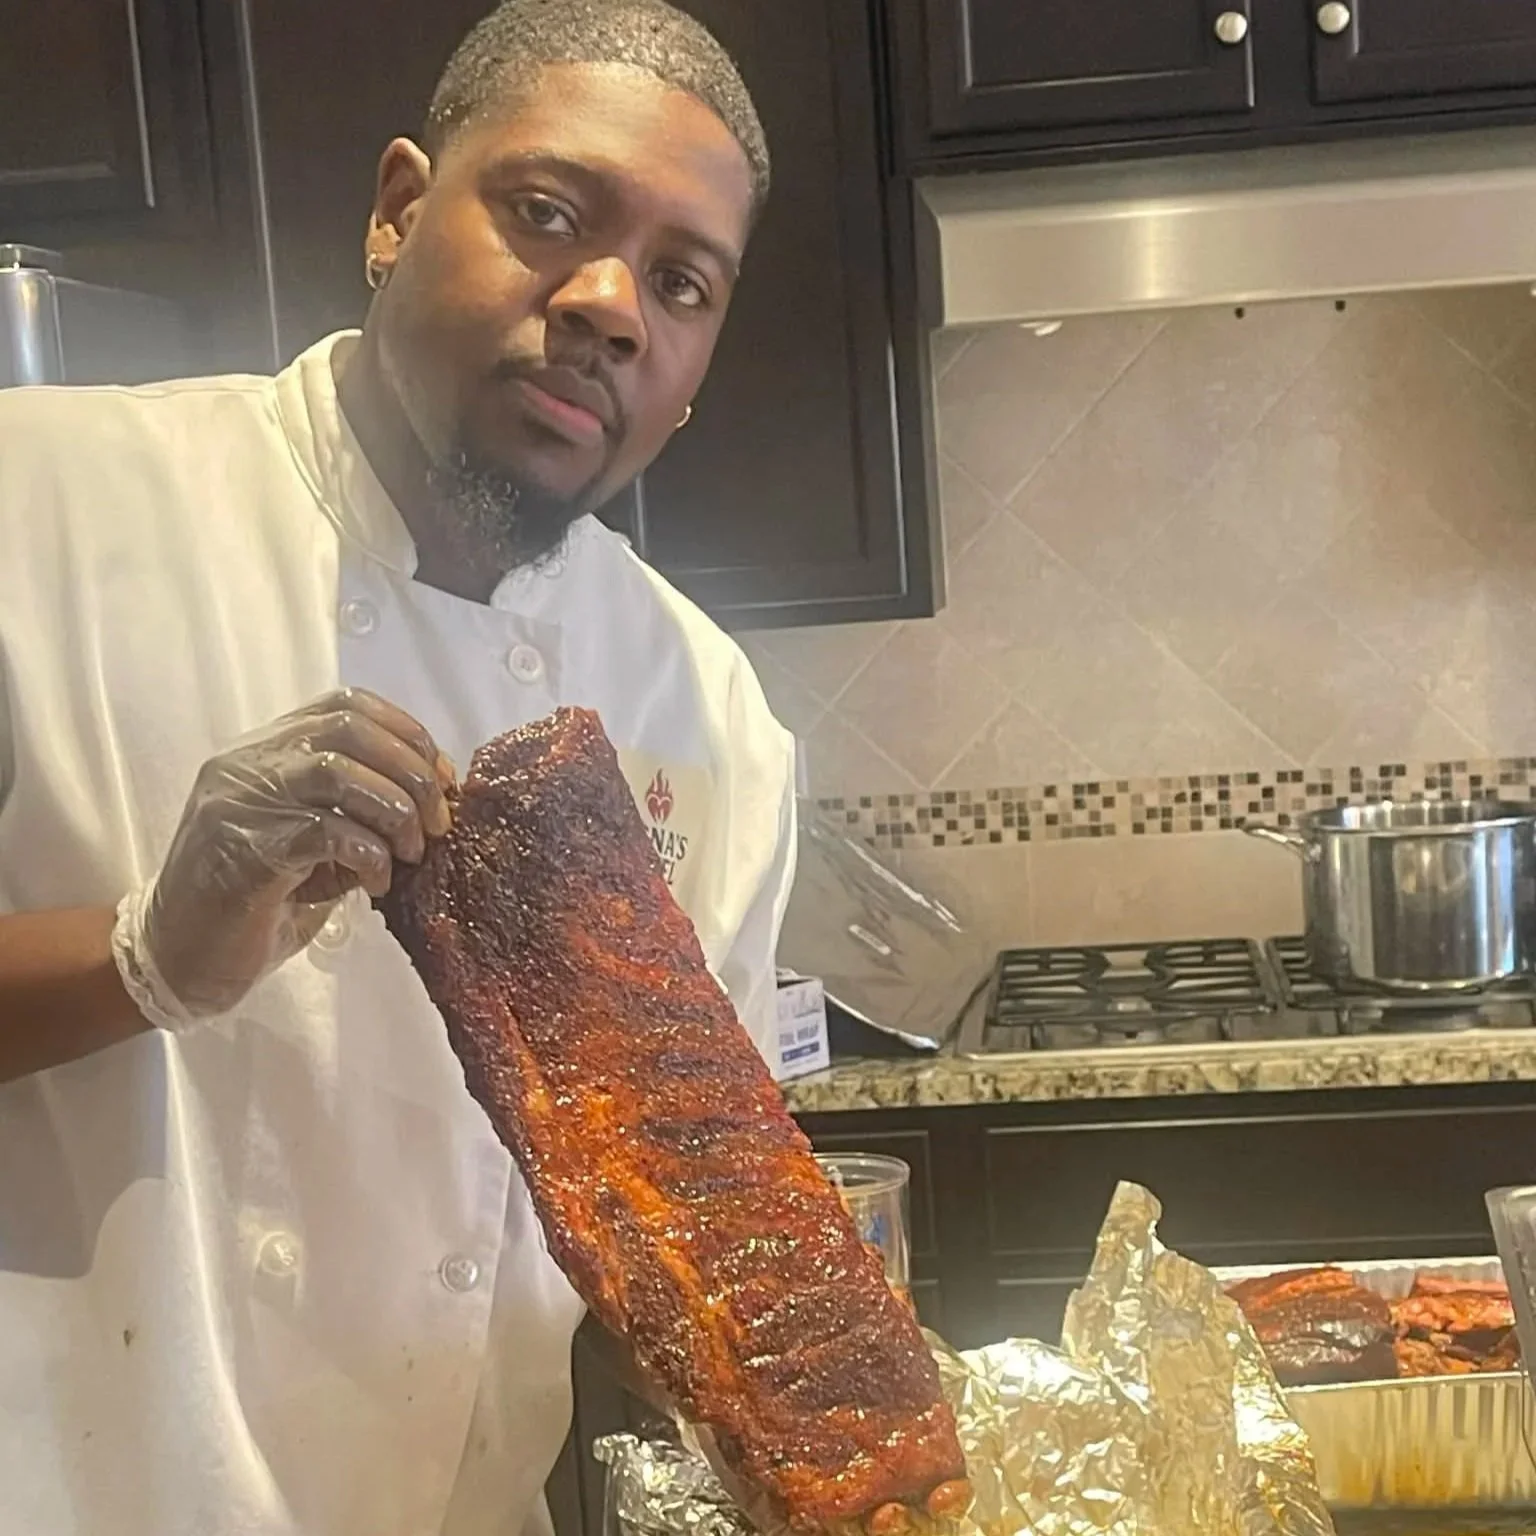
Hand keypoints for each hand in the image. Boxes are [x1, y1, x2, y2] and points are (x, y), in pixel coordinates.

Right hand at [127, 688, 453, 1018]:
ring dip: (394, 811)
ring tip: (410, 853)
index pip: (347, 706)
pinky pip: (324, 831)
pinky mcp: (243, 850)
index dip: (407, 734)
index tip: (442, 778)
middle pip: (349, 729)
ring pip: (337, 771)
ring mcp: (239, 802)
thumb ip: (360, 809)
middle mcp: (247, 763)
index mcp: (266, 749)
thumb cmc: (258, 902)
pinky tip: (376, 883)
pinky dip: (368, 854)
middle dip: (411, 773)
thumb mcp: (318, 844)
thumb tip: (435, 797)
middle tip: (437, 822)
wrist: (182, 960)